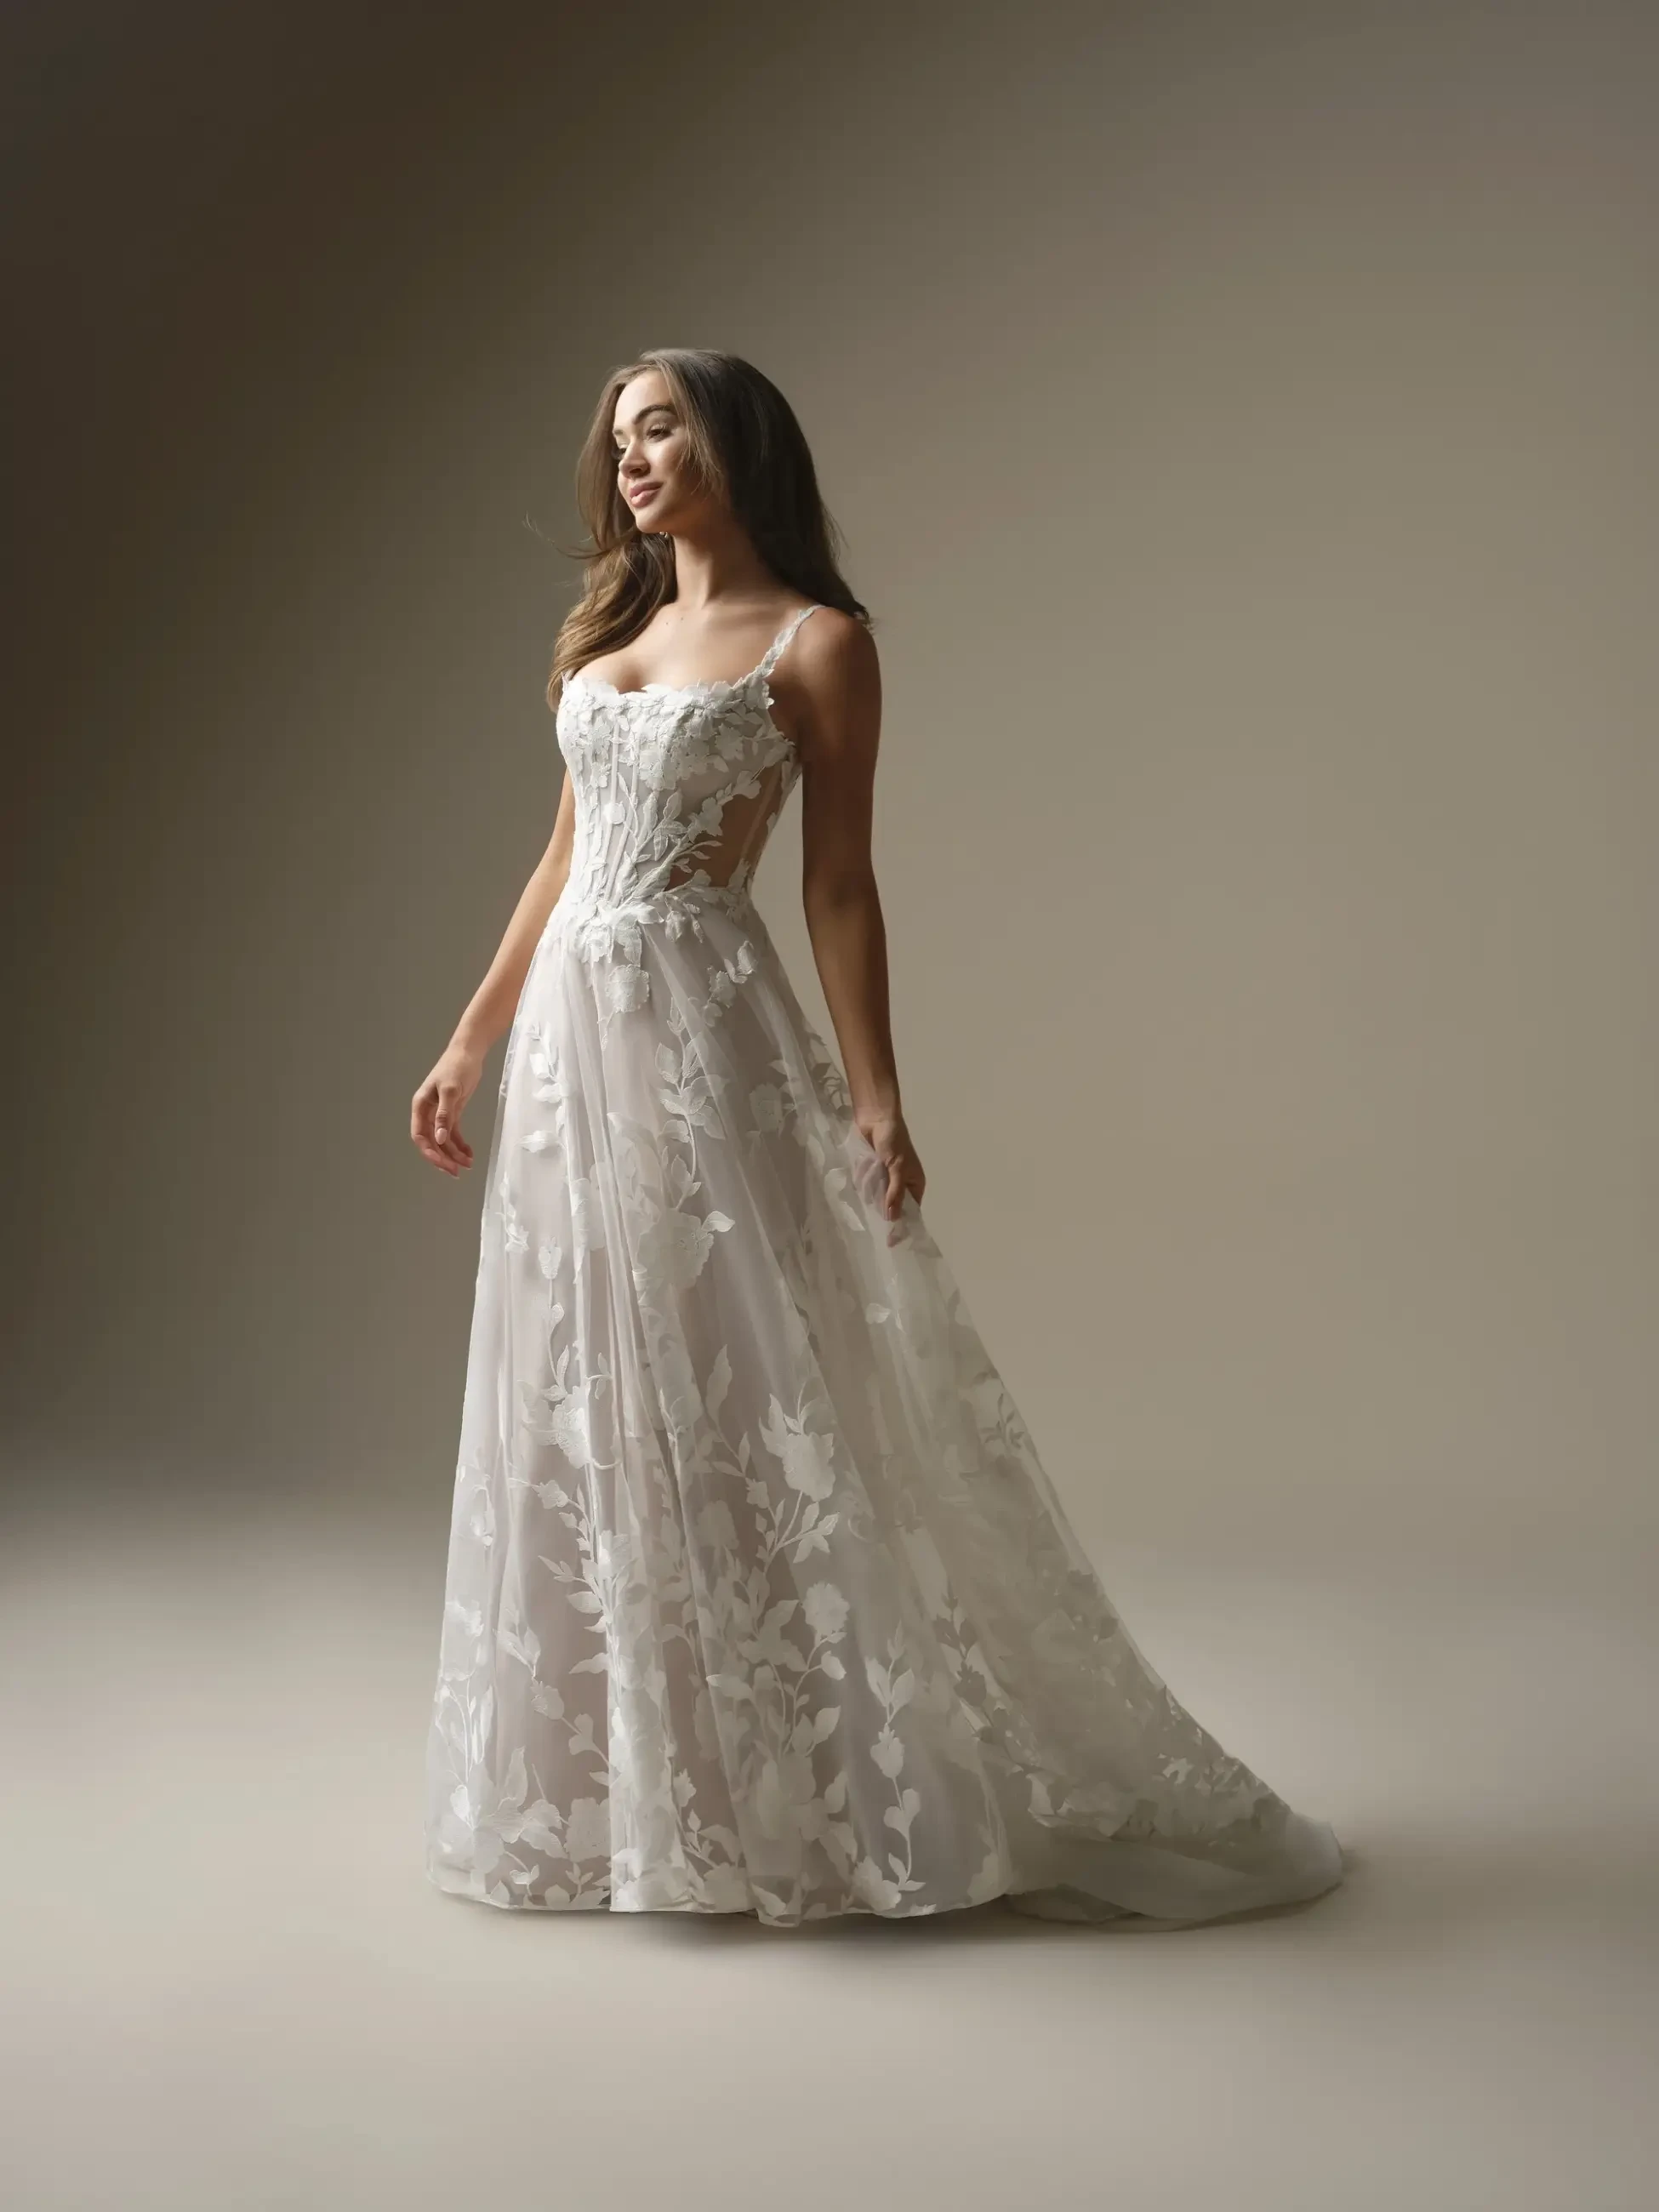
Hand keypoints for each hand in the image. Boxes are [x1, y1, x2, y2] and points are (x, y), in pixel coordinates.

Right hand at [411, 1042, 483, 1176]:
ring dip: (454, 1154)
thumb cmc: (456, 1067)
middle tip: (456, 1172)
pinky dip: (461, 1144)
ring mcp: (441, 1113)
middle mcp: (428, 1112)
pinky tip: (469, 1154)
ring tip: (468, 1166)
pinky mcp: (453, 1112)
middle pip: (432, 1141)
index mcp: (421, 1107)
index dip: (429, 1152)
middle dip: (442, 1158)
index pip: (420, 1135)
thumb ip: (444, 1115)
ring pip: (444, 1140)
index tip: (442, 1164)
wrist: (469, 1052)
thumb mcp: (450, 1090)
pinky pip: (454, 1133)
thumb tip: (439, 1139)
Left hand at [855, 1108, 924, 1243]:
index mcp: (915, 1184)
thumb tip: (893, 1219)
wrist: (875, 1117)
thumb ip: (894, 1193)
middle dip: (882, 1208)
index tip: (890, 1241)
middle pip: (892, 1207)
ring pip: (877, 1198)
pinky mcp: (871, 1172)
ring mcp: (885, 1178)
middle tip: (874, 1213)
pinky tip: (861, 1178)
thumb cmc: (893, 1141)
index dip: (902, 1226)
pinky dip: (863, 1184)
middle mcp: (901, 1184)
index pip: (910, 1212)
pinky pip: (866, 1187)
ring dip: (871, 1192)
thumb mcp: (896, 1168)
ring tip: (868, 1180)